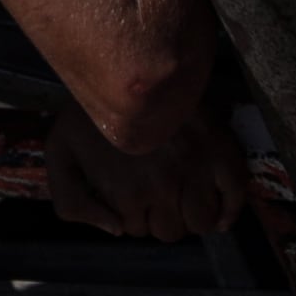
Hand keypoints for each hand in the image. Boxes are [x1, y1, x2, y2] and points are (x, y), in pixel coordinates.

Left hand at [42, 103, 242, 239]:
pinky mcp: (221, 155)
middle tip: (156, 192)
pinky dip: (228, 211)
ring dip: (192, 216)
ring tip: (182, 197)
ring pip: (202, 222)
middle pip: (172, 231)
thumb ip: (72, 204)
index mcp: (127, 193)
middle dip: (161, 217)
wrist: (127, 65)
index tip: (130, 194)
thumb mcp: (60, 154)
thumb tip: (116, 231)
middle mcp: (164, 189)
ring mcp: (196, 173)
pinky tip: (218, 213)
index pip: (136, 230)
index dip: (132, 214)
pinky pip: (235, 199)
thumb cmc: (89, 110)